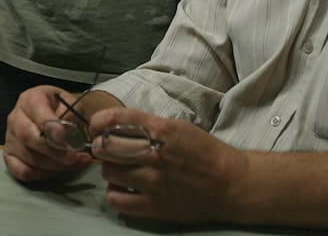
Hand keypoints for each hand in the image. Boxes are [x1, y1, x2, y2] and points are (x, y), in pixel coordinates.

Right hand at [2, 85, 93, 182]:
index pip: (36, 110)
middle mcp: (15, 117)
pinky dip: (40, 175)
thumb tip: (67, 135)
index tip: (63, 137)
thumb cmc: (59, 108)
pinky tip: (55, 170)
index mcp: (30, 99)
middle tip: (73, 157)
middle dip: (54, 151)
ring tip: (74, 163)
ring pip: (28, 157)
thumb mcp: (70, 103)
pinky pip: (21, 171)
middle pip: (28, 136)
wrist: (49, 113)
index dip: (49, 125)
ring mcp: (10, 138)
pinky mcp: (9, 155)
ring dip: (53, 165)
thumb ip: (71, 116)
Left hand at [88, 106, 248, 224]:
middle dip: (101, 146)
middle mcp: (154, 155)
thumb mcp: (177, 127)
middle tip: (106, 149)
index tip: (96, 126)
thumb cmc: (204, 152)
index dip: (98, 122)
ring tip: (119, 168)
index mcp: (161, 130)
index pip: (115, 120)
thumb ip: (147, 125)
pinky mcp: (154, 206)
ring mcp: (153, 182)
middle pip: (105, 147)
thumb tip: (116, 125)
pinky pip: (117, 200)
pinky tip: (123, 188)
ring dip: (109, 168)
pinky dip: (114, 193)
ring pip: (108, 172)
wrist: (230, 184)